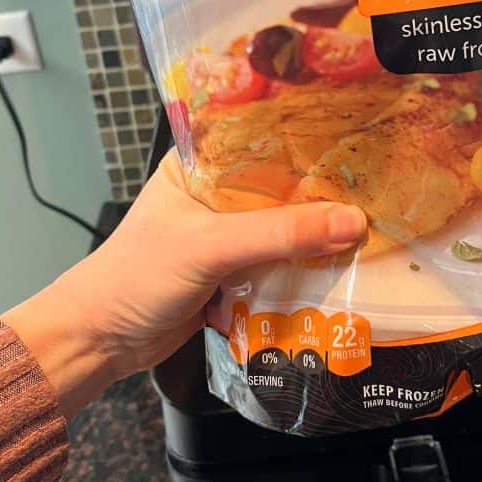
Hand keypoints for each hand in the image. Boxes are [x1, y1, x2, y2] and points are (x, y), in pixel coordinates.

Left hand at [3, 149, 365, 417]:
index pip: (263, 139)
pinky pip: (279, 264)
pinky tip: (343, 264)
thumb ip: (278, 234)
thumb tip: (351, 222)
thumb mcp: (209, 247)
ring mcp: (225, 234)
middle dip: (323, 194)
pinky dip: (304, 268)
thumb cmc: (136, 277)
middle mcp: (215, 192)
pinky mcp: (233, 272)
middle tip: (380, 190)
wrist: (101, 342)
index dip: (309, 141)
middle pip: (282, 187)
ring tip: (374, 225)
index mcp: (199, 163)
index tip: (360, 140)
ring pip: (284, 228)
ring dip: (317, 235)